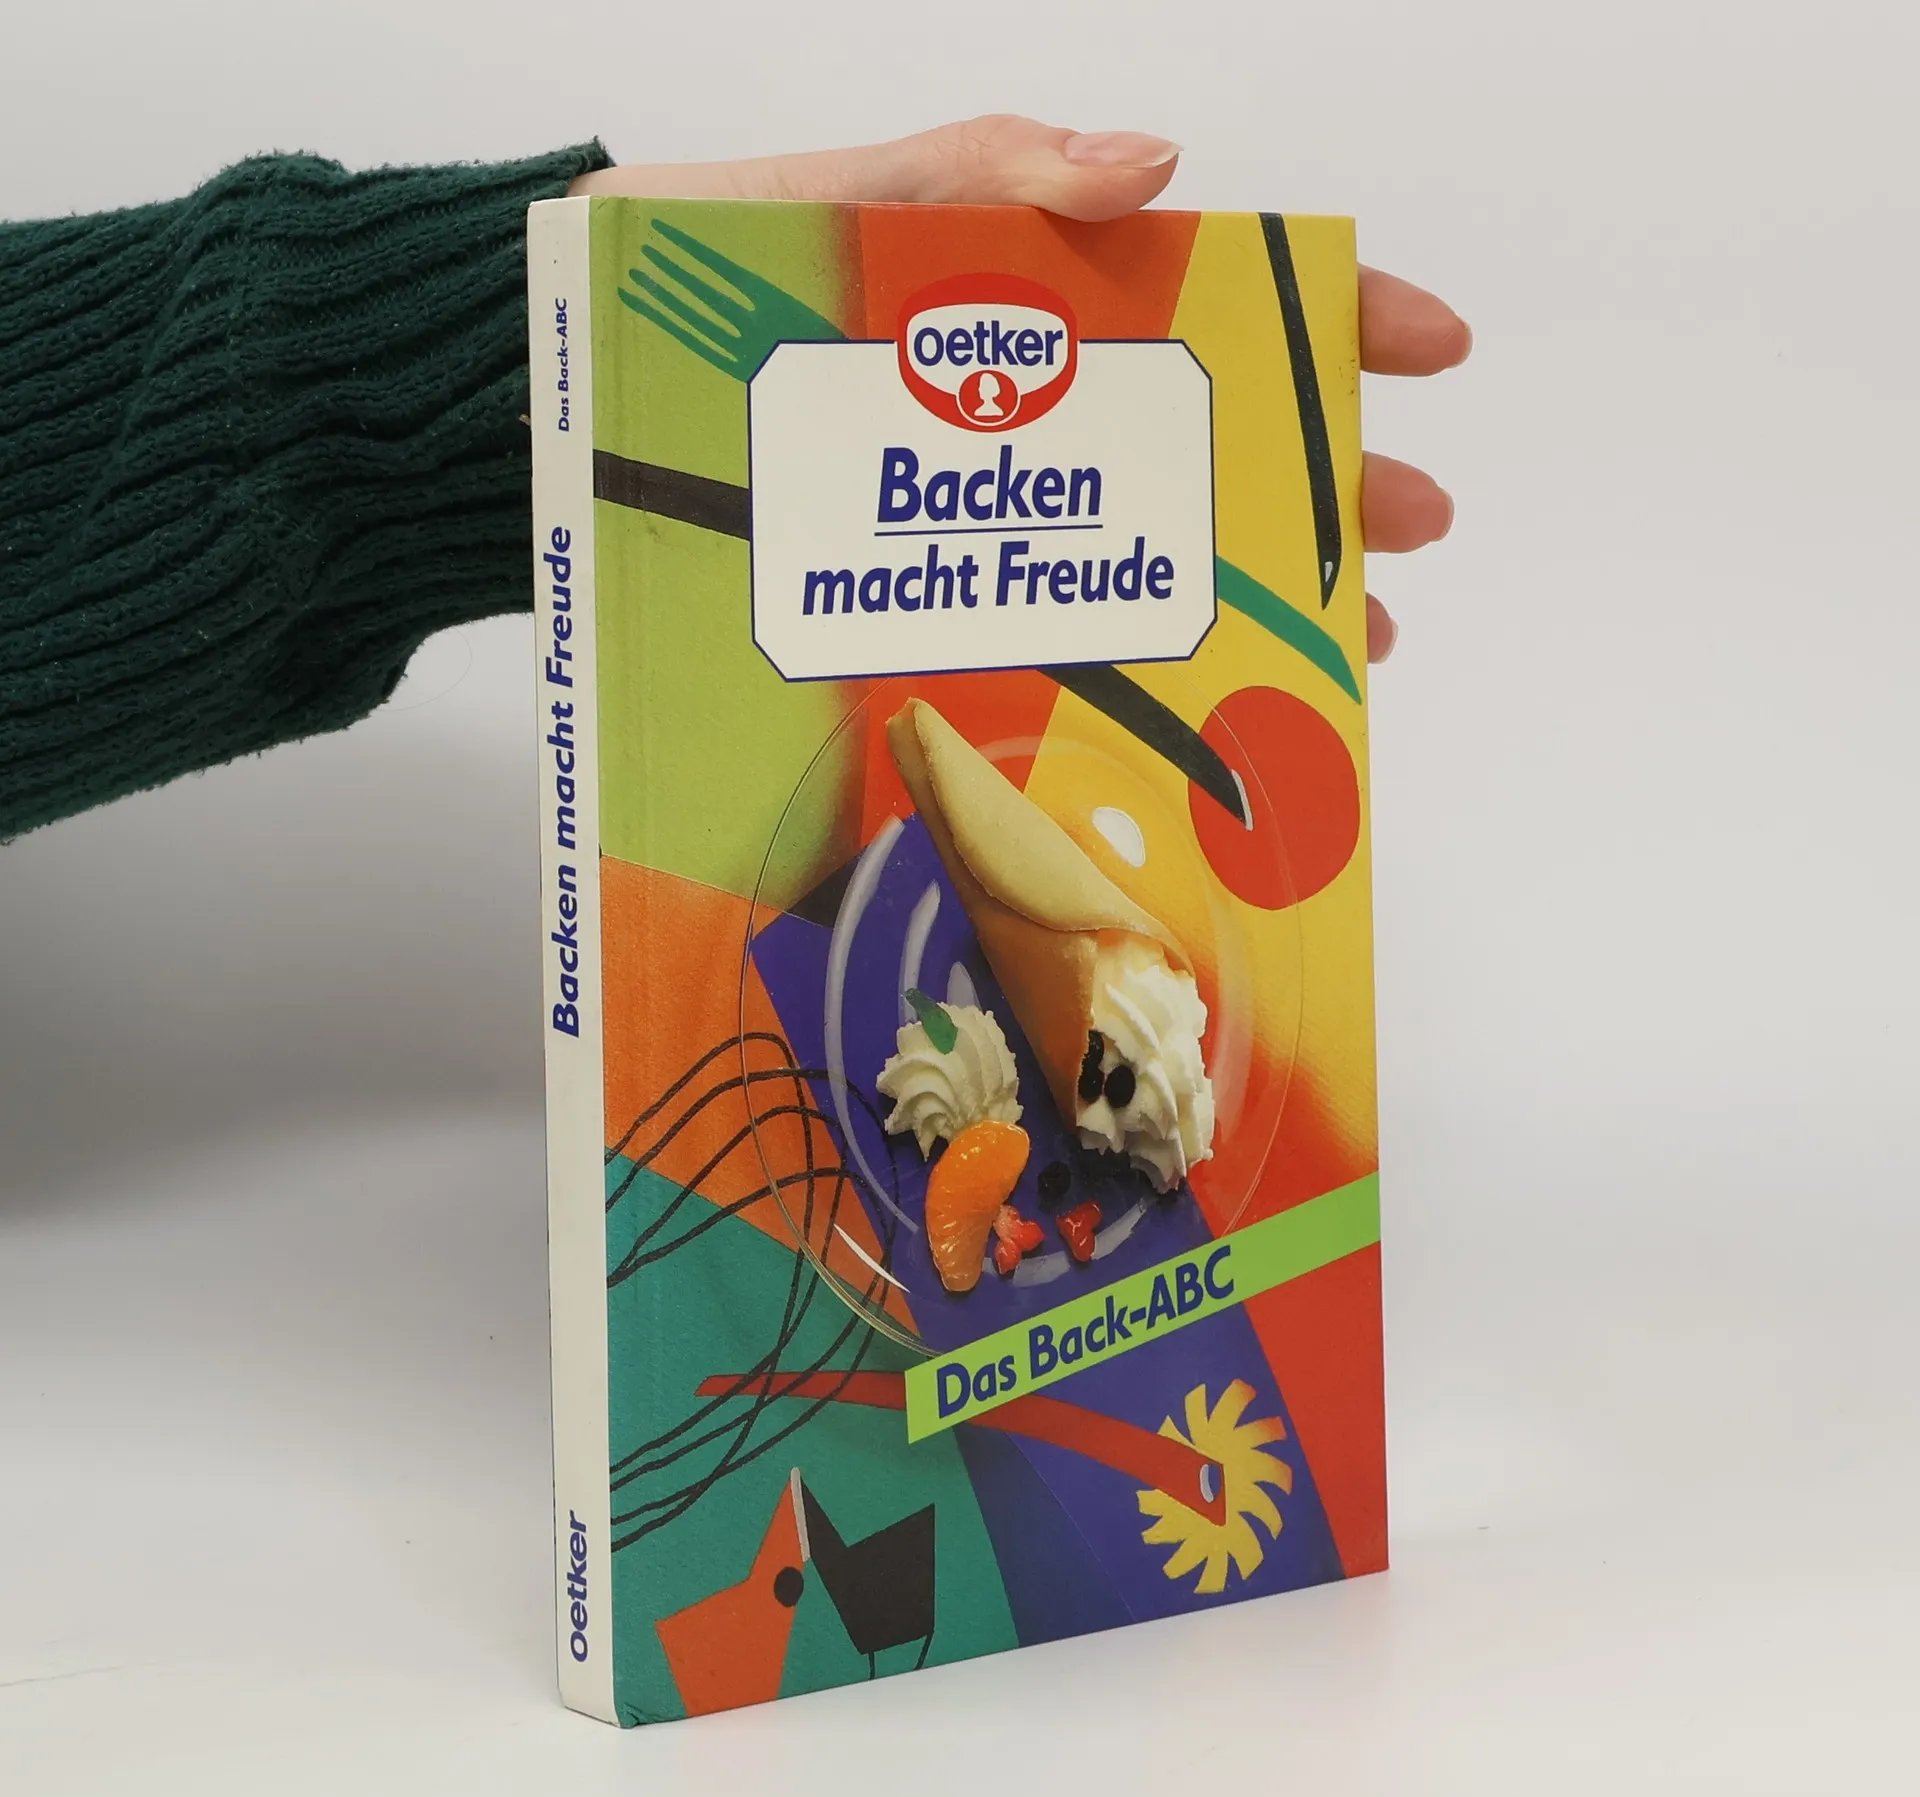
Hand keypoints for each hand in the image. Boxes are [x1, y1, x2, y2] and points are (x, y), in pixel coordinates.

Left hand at [574, 116, 1467, 662]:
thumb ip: (976, 174)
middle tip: (1410, 529)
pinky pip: (1041, 620)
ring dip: (1251, 589)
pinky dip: (1125, 659)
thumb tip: (1153, 165)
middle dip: (1320, 477)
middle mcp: (1009, 406)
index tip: (1424, 345)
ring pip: (1140, 544)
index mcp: (1013, 290)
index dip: (1323, 314)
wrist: (554, 409)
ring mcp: (966, 503)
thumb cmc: (677, 285)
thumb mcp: (823, 199)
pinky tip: (1182, 699)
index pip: (1204, 289)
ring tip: (1338, 640)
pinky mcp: (908, 583)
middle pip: (1200, 437)